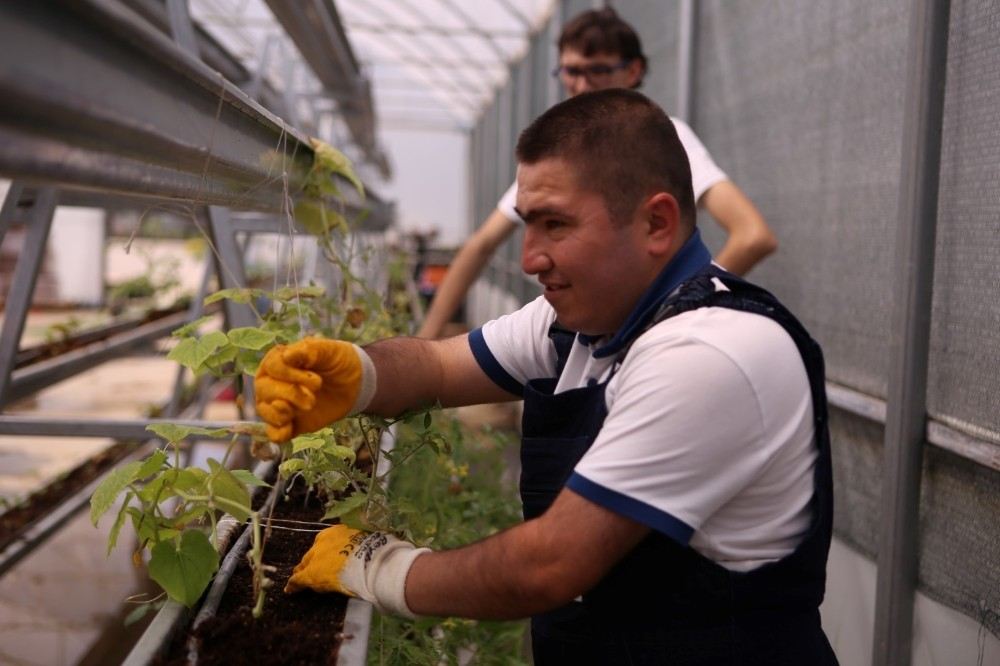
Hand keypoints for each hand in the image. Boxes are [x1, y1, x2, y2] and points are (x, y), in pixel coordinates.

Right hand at [254, 338, 375, 441]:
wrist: (354, 384)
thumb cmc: (336, 362)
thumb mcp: (328, 350)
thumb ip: (308, 351)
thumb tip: (286, 356)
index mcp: (276, 360)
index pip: (273, 368)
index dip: (291, 375)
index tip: (317, 381)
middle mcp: (269, 382)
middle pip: (264, 390)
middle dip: (290, 394)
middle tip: (313, 397)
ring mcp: (277, 404)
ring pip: (264, 412)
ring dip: (283, 414)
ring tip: (307, 407)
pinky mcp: (288, 424)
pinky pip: (273, 433)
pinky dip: (278, 434)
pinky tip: (291, 428)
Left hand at [285, 525, 428, 617]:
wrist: (373, 563)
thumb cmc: (378, 550)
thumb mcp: (370, 538)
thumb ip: (364, 540)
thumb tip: (372, 539)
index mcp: (338, 531)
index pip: (326, 542)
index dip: (325, 551)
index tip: (327, 556)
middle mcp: (324, 540)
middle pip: (314, 552)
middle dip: (312, 560)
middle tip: (311, 568)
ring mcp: (316, 557)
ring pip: (306, 565)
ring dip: (304, 571)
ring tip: (300, 579)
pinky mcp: (312, 574)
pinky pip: (299, 579)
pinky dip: (295, 585)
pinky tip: (290, 590)